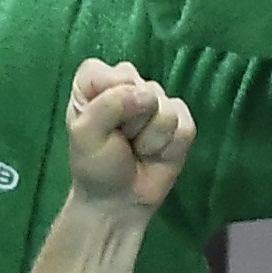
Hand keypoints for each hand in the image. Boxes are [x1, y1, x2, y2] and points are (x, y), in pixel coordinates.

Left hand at [62, 59, 196, 212]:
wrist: (120, 200)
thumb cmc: (96, 165)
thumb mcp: (86, 134)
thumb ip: (109, 105)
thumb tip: (147, 95)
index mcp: (96, 82)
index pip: (109, 72)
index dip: (110, 98)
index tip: (101, 123)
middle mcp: (128, 85)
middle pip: (143, 89)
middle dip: (133, 122)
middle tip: (120, 140)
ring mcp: (157, 102)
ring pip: (166, 110)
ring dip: (151, 139)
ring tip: (138, 149)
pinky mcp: (180, 121)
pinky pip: (185, 128)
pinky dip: (170, 148)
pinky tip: (155, 154)